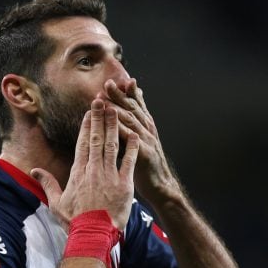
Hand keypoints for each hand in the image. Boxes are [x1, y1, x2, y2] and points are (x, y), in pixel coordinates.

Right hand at [31, 99, 139, 230]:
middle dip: (99, 118)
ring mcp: (109, 176)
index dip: (86, 126)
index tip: (89, 113)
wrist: (93, 234)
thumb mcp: (56, 203)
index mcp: (78, 173)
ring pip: (111, 145)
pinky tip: (134, 134)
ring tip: (116, 110)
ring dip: (113, 126)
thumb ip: (48, 184)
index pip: (82, 144)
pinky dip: (132, 147)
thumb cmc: (75, 221)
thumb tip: (34, 172)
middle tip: (102, 102)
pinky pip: (129, 162)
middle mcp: (93, 170)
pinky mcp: (124, 184)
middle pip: (96, 139)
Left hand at [100, 78, 180, 203]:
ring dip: (117, 109)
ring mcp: (148, 141)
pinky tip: (112, 124)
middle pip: (132, 109)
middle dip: (120, 95)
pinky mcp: (145, 154)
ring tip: (105, 100)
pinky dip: (122, 130)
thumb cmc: (147, 165)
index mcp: (146, 127)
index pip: (136, 105)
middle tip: (107, 84)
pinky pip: (132, 140)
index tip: (114, 81)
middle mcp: (148, 130)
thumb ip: (136, 126)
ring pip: (131, 121)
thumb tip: (131, 111)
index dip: (126, 92)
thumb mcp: (143, 141)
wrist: (161, 186)